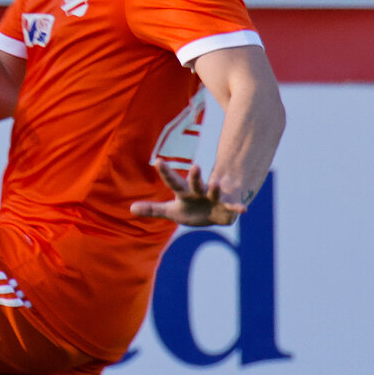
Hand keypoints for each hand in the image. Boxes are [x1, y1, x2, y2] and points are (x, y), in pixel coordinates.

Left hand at [129, 161, 250, 226]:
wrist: (216, 213)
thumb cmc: (191, 210)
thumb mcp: (172, 211)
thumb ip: (153, 210)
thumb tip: (130, 209)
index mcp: (184, 192)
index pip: (173, 182)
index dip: (165, 172)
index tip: (157, 160)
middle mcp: (199, 191)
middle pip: (195, 183)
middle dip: (195, 176)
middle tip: (195, 166)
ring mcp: (214, 197)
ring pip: (214, 191)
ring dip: (215, 188)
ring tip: (215, 182)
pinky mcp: (227, 206)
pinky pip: (233, 206)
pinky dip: (237, 207)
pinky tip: (243, 209)